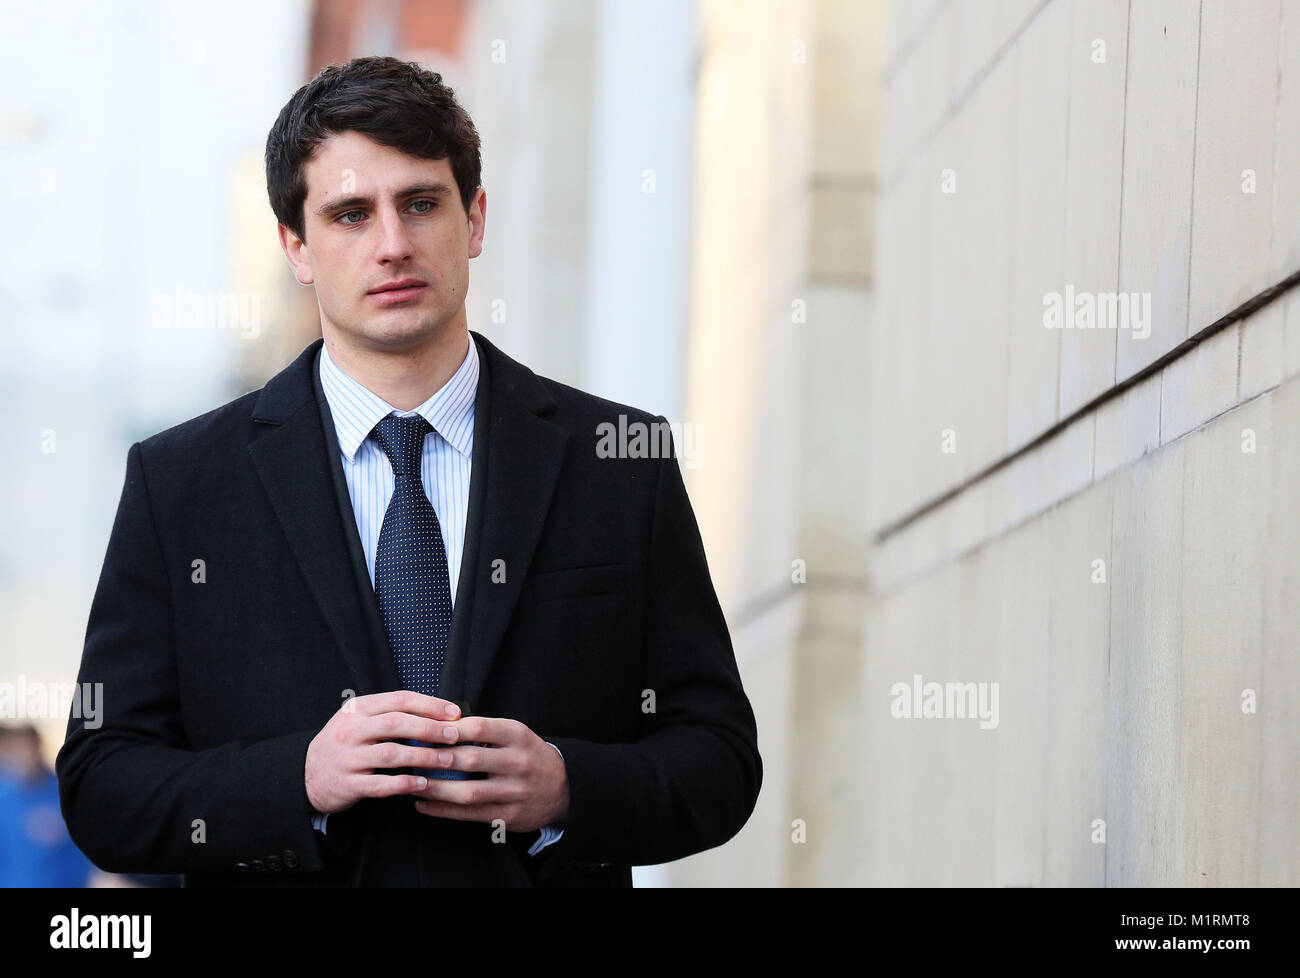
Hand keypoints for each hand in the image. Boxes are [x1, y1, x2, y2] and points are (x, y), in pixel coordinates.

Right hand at [305, 691, 462, 813]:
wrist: (306, 774)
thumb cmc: (344, 744)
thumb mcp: (359, 720)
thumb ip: (390, 715)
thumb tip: (438, 714)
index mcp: (357, 709)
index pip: (398, 700)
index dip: (429, 704)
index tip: (454, 713)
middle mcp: (350, 730)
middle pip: (396, 723)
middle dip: (429, 728)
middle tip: (455, 735)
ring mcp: (347, 758)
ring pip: (390, 754)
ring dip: (423, 757)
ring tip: (447, 759)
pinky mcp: (346, 784)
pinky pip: (379, 784)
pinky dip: (404, 783)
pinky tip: (423, 784)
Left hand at [410, 716, 568, 833]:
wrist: (562, 788)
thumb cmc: (527, 755)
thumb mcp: (515, 734)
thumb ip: (484, 730)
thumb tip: (437, 725)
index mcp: (518, 736)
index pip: (480, 728)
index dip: (449, 729)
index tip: (423, 729)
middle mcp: (518, 762)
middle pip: (470, 759)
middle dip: (436, 759)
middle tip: (408, 757)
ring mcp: (515, 791)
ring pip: (468, 791)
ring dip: (435, 788)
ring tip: (411, 783)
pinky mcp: (509, 816)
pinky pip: (470, 814)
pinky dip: (443, 810)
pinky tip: (423, 804)